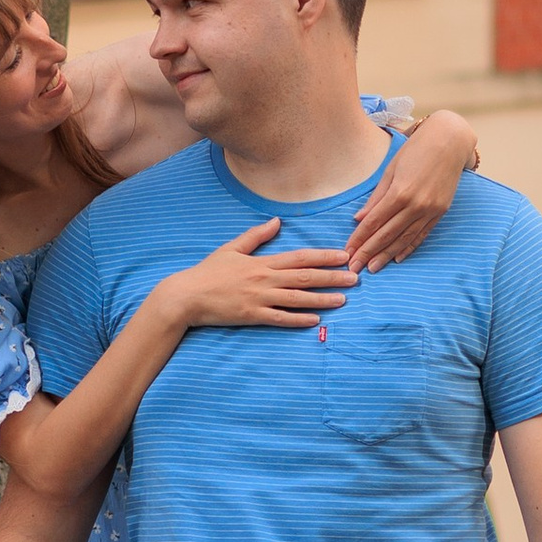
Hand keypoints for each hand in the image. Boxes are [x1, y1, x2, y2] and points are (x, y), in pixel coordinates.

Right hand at [160, 220, 357, 332]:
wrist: (187, 295)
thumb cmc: (208, 272)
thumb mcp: (231, 248)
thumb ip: (256, 235)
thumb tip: (277, 221)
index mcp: (262, 262)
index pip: (300, 257)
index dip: (323, 256)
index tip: (343, 256)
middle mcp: (265, 279)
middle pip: (305, 277)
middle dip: (332, 277)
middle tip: (355, 278)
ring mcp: (259, 298)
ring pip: (297, 298)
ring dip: (322, 299)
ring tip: (343, 299)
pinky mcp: (252, 316)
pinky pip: (280, 318)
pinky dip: (298, 319)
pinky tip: (315, 320)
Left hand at [349, 111, 478, 272]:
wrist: (450, 141)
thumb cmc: (416, 150)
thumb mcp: (391, 170)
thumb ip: (376, 198)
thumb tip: (359, 219)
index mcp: (400, 192)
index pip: (373, 222)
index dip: (359, 239)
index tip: (348, 252)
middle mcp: (416, 204)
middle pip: (387, 234)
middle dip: (369, 252)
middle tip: (354, 269)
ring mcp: (430, 210)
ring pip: (404, 238)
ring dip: (387, 255)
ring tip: (373, 268)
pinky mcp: (440, 212)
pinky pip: (421, 234)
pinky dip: (409, 247)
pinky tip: (397, 258)